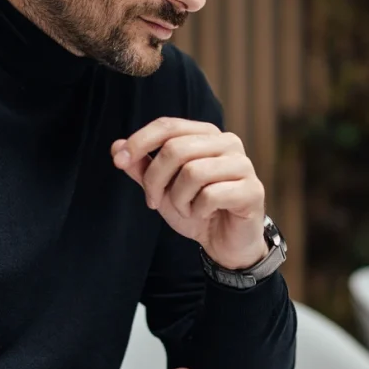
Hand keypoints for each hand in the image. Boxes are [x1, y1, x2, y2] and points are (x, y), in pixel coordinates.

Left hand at [112, 118, 267, 269]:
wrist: (225, 242)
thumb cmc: (196, 209)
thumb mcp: (162, 188)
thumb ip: (142, 167)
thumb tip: (116, 146)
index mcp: (206, 134)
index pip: (168, 125)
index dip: (139, 141)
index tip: (118, 161)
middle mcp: (227, 142)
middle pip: (176, 149)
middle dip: (155, 180)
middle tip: (153, 201)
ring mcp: (243, 165)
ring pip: (193, 172)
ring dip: (179, 199)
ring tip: (186, 208)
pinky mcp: (252, 190)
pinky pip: (211, 195)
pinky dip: (198, 210)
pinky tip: (204, 215)